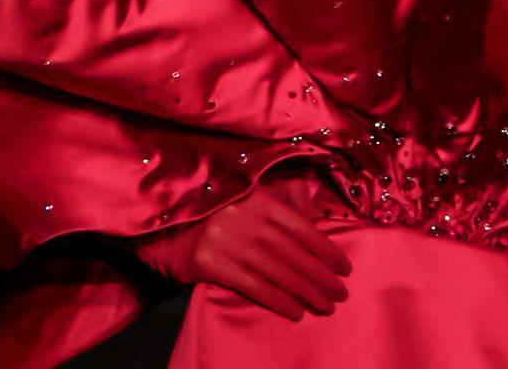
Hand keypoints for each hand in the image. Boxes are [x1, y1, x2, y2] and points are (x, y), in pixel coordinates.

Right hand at [128, 172, 352, 320]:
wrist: (162, 227)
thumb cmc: (212, 212)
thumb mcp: (246, 197)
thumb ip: (280, 200)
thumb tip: (315, 213)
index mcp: (259, 196)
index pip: (302, 227)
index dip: (326, 249)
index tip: (344, 267)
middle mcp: (246, 215)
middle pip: (294, 253)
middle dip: (320, 276)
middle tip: (341, 293)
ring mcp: (228, 239)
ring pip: (278, 272)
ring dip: (306, 292)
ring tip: (325, 306)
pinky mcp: (212, 263)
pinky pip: (254, 287)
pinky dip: (278, 301)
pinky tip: (295, 311)